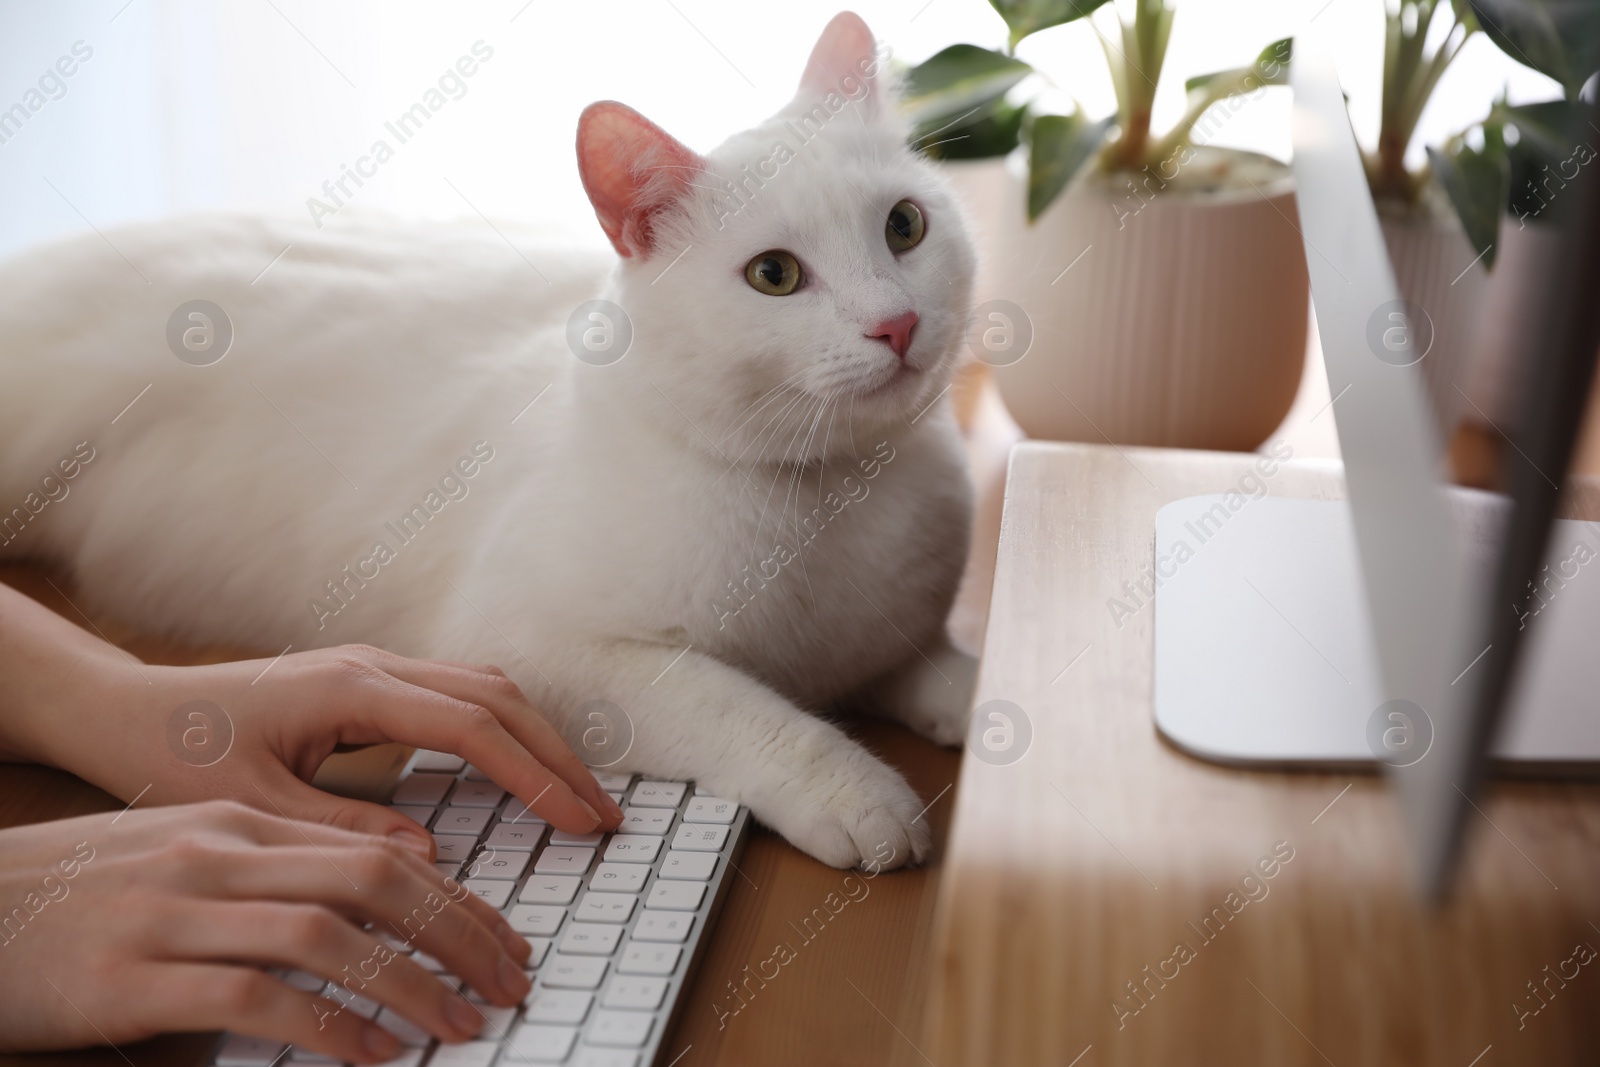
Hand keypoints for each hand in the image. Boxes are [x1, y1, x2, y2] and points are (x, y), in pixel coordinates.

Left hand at [0, 582, 622, 854]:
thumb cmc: (176, 754)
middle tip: (605, 814)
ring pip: (487, 688)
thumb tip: (427, 854)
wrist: (128, 709)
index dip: (535, 775)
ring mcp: (376, 667)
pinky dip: (506, 731)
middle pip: (499, 697)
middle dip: (559, 755)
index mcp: (354, 690)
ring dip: (539, 739)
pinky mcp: (371, 682)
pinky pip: (461, 696)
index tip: (580, 821)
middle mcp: (376, 665)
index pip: (473, 727)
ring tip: (579, 796)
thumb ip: (343, 829)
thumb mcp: (254, 809)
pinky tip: (521, 770)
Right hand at [0, 802, 532, 1059]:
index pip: (378, 851)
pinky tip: (377, 1054)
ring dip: (414, 983)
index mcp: (235, 827)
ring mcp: (173, 915)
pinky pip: (256, 998)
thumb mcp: (184, 862)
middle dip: (460, 934)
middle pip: (374, 881)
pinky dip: (329, 1026)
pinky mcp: (132, 980)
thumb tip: (385, 893)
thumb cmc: (83, 898)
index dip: (456, 901)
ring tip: (465, 1023)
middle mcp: (215, 856)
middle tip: (512, 982)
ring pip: (329, 935)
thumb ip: (276, 869)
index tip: (504, 941)